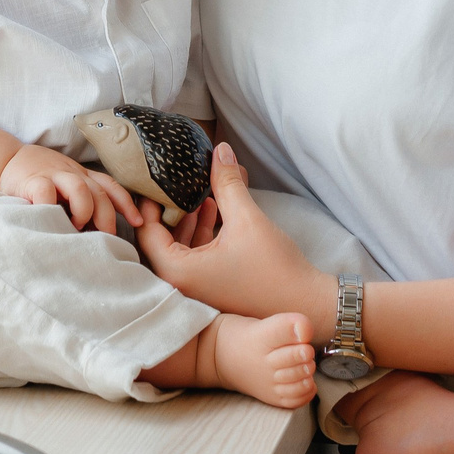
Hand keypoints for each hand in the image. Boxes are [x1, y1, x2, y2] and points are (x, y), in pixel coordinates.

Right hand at [0, 144, 144, 233]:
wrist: (3, 160)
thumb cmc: (37, 180)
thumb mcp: (64, 187)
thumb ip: (79, 201)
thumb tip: (99, 232)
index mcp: (82, 176)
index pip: (111, 186)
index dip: (127, 204)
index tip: (139, 222)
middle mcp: (72, 174)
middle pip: (101, 192)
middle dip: (107, 217)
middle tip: (105, 239)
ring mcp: (53, 176)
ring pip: (80, 189)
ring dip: (83, 211)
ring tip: (76, 229)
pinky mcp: (33, 181)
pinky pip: (46, 193)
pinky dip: (52, 208)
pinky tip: (51, 221)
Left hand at [137, 143, 336, 336]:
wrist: (306, 304)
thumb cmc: (275, 269)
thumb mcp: (246, 218)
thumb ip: (227, 183)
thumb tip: (220, 149)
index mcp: (178, 272)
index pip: (147, 231)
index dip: (150, 202)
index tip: (156, 178)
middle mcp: (180, 285)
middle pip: (159, 239)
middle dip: (169, 208)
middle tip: (173, 180)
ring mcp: (195, 289)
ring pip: (178, 247)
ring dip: (187, 219)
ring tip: (198, 191)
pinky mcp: (210, 288)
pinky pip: (194, 256)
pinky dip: (200, 233)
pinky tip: (213, 208)